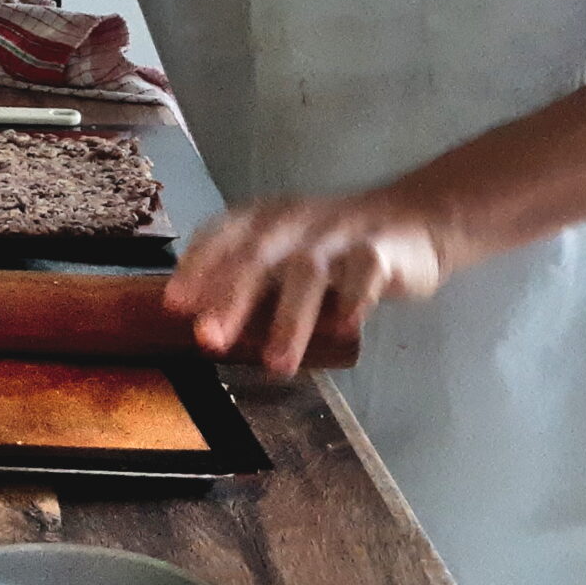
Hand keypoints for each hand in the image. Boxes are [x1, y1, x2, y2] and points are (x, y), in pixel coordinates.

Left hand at [164, 194, 448, 375]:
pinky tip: (344, 326)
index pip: (220, 236)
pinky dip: (354, 297)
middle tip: (209, 339)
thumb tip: (195, 322)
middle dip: (230, 299)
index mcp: (262, 220)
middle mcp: (293, 223)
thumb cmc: (328, 246)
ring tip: (276, 364)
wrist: (410, 220)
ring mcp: (336, 236)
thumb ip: (242, 279)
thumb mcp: (280, 252)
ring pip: (307, 273)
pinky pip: (365, 272)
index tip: (174, 304)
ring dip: (290, 319)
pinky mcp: (379, 251)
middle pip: (257, 258)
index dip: (196, 268)